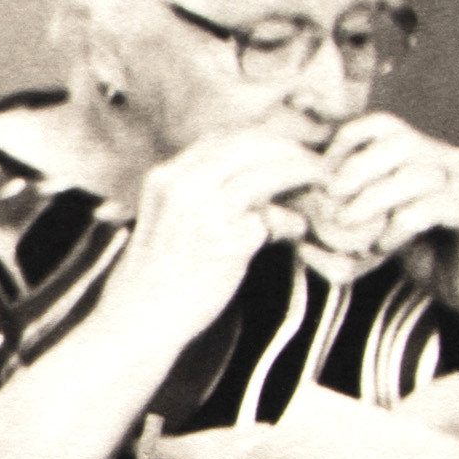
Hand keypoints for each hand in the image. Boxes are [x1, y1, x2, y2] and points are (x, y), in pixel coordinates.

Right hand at [104, 127, 328, 341]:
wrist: (139, 319)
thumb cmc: (156, 275)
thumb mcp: (165, 218)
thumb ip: (199, 192)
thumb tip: (250, 180)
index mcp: (165, 176)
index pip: (224, 138)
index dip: (262, 140)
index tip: (286, 149)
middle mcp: (183, 186)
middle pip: (251, 146)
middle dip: (290, 150)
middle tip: (315, 163)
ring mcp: (205, 212)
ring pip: (268, 174)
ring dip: (301, 176)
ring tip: (319, 185)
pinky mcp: (227, 243)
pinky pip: (273, 219)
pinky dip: (291, 222)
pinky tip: (297, 230)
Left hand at [311, 113, 458, 343]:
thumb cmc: (424, 256)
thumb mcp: (376, 231)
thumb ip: (345, 219)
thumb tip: (298, 223)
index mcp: (427, 153)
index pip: (384, 124)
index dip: (347, 141)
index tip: (323, 175)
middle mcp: (452, 159)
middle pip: (398, 140)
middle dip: (356, 167)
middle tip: (330, 199)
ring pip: (415, 172)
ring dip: (373, 198)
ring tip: (350, 225)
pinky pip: (434, 206)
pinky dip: (399, 224)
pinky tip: (382, 244)